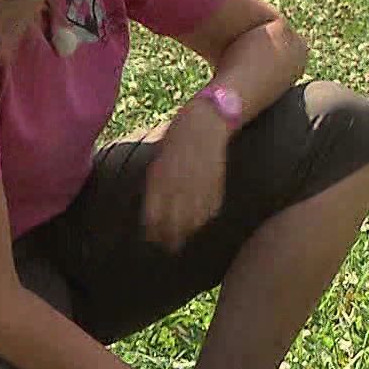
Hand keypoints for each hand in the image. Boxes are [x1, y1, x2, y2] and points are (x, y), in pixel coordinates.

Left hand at [140, 103, 230, 250]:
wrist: (205, 121)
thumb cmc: (178, 136)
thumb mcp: (159, 157)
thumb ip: (156, 182)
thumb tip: (151, 205)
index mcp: (159, 178)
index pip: (153, 215)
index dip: (152, 230)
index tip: (152, 239)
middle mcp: (178, 185)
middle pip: (173, 222)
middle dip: (170, 238)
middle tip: (168, 247)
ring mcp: (199, 186)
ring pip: (193, 220)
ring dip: (188, 232)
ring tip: (184, 240)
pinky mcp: (216, 184)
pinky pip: (211, 209)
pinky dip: (205, 219)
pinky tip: (200, 223)